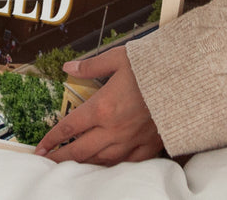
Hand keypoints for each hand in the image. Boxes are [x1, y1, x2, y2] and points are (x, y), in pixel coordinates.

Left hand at [34, 46, 162, 164]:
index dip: (52, 139)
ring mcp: (131, 141)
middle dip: (61, 158)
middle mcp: (114, 129)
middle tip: (48, 162)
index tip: (41, 147)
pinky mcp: (149, 146)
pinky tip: (106, 165)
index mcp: (102, 107)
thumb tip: (69, 67)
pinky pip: (126, 163)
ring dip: (84, 164)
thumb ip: (91, 65)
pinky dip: (112, 166)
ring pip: (101, 160)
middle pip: (80, 150)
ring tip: (72, 165)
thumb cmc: (153, 68)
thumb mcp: (118, 59)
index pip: (70, 127)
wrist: (185, 81)